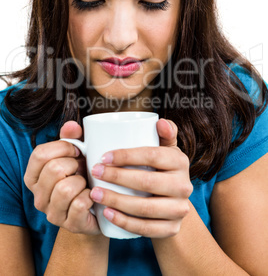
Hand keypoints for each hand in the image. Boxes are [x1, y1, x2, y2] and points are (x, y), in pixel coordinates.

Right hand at [24, 121, 99, 234]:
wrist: (97, 207)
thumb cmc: (83, 177)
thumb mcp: (76, 155)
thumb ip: (71, 138)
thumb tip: (72, 125)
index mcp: (34, 177)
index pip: (40, 154)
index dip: (62, 147)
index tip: (77, 150)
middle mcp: (38, 196)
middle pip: (54, 169)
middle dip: (75, 164)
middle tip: (83, 168)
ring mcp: (52, 213)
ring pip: (65, 188)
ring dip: (83, 181)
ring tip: (87, 182)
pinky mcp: (70, 225)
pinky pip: (79, 204)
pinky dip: (91, 196)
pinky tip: (93, 195)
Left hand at [90, 118, 192, 238]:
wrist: (172, 202)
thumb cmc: (161, 168)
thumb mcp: (165, 149)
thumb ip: (163, 133)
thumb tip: (159, 121)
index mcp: (180, 161)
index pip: (152, 155)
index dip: (126, 156)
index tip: (102, 156)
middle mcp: (184, 185)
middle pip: (146, 182)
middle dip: (116, 177)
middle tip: (94, 172)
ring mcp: (180, 209)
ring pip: (145, 208)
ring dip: (116, 201)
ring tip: (95, 193)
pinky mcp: (172, 229)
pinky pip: (146, 228)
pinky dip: (124, 222)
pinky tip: (107, 213)